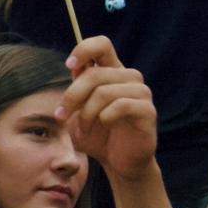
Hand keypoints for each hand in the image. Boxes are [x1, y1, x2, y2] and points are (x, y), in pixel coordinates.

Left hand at [58, 35, 156, 179]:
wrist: (120, 163)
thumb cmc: (99, 136)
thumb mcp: (79, 112)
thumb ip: (76, 89)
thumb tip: (74, 66)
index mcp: (112, 72)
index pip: (102, 45)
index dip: (84, 50)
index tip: (69, 66)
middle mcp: (129, 77)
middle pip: (94, 74)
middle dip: (71, 96)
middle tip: (60, 115)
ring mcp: (141, 93)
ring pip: (104, 92)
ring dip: (86, 113)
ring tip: (83, 129)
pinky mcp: (148, 111)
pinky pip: (119, 106)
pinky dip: (103, 118)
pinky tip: (103, 126)